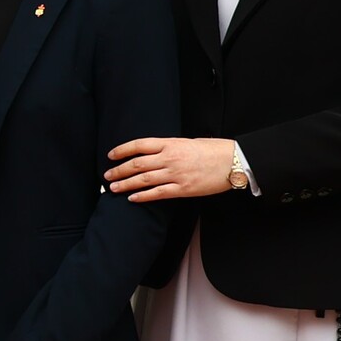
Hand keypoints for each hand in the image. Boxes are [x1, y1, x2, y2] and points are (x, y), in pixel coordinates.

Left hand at [105, 136, 240, 201]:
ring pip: (143, 179)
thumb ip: (169, 147)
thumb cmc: (213, 150)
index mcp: (171, 143)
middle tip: (106, 176)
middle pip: (137, 164)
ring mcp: (176, 174)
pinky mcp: (183, 189)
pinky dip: (142, 196)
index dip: (122, 150)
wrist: (234, 161)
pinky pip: (158, 193)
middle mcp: (170, 158)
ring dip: (125, 184)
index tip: (110, 155)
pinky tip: (132, 198)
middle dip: (119, 170)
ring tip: (113, 188)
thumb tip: (152, 153)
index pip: (139, 145)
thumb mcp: (188, 142)